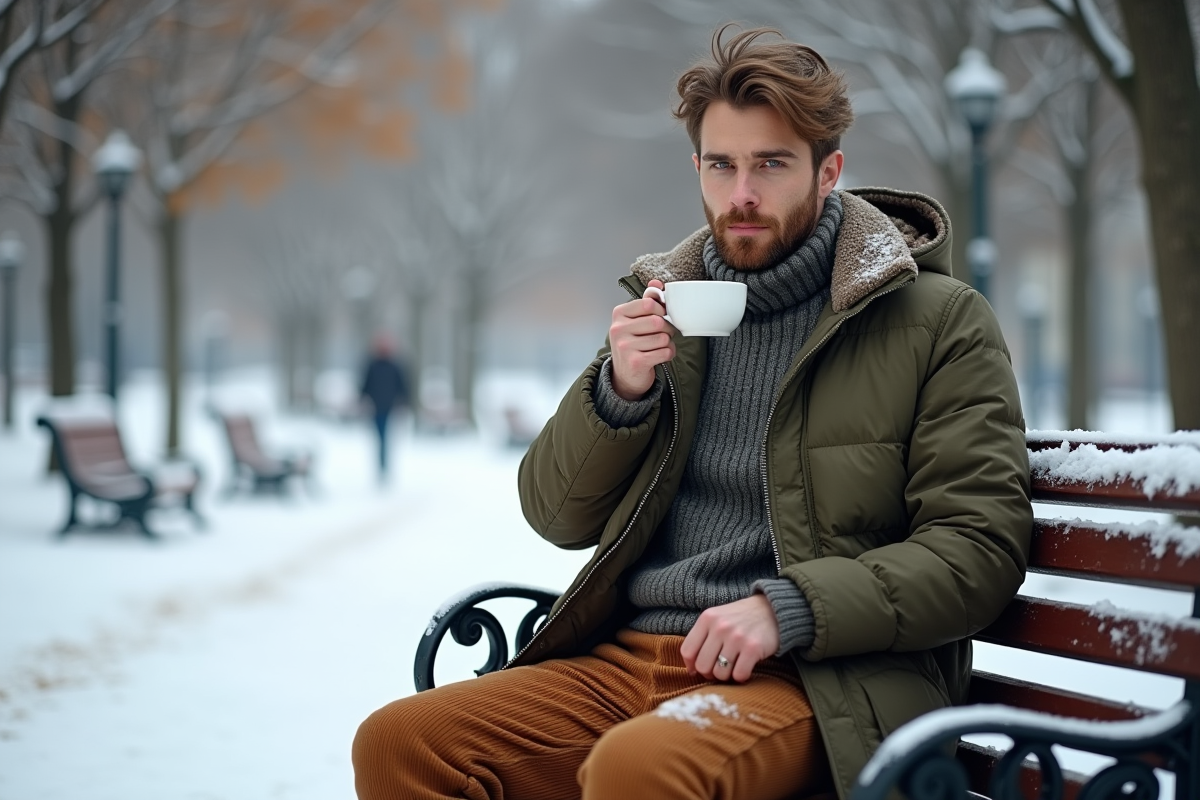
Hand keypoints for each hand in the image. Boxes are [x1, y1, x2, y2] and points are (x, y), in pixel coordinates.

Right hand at [609, 279, 675, 399]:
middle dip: (667, 328)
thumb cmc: (633, 343)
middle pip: (658, 321)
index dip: (661, 310)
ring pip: (663, 338)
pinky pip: (665, 352)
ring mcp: (625, 346)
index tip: (660, 317)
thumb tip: (656, 283)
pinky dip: (668, 354)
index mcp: (619, 314)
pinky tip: (659, 356)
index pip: (649, 303)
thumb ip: (647, 301)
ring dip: (668, 343)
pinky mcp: (635, 362)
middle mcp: (618, 329)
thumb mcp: (636, 320)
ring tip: (659, 346)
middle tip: (662, 334)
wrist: (625, 375)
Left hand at [681, 594, 779, 682]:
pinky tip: (745, 668)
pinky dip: (741, 677)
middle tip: (719, 669)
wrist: (773, 610)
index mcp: (707, 619)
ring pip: (720, 674)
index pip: (687, 651)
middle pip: (702, 666)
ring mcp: (736, 637)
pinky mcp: (753, 648)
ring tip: (733, 667)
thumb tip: (692, 669)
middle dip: (710, 673)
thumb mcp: (718, 618)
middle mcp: (720, 627)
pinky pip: (739, 675)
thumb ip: (702, 637)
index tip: (697, 670)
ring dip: (726, 676)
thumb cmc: (741, 618)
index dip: (691, 665)